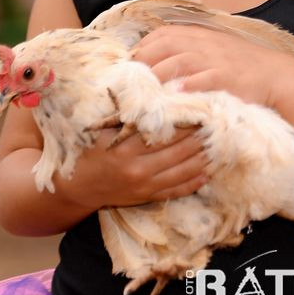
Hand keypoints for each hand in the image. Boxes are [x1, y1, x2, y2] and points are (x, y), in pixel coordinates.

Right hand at [58, 126, 209, 208]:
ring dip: (201, 159)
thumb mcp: (103, 130)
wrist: (76, 186)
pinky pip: (175, 190)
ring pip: (182, 171)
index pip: (164, 132)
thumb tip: (153, 97)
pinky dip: (194, 182)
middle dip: (199, 138)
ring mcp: (144, 185)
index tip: (200, 111)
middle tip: (215, 126)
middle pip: (178, 151)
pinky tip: (207, 173)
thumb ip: (126, 116)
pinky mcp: (146, 197)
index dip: (185, 122)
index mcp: (126, 147)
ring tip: (217, 146)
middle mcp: (137, 168)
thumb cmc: (89, 150)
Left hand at [130, 25, 293, 108]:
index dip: (143, 47)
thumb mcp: (214, 51)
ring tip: (145, 89)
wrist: (275, 75)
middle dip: (144, 60)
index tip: (130, 64)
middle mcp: (206, 44)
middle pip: (167, 45)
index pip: (164, 34)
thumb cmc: (240, 66)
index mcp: (201, 35)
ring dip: (161, 73)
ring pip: (182, 60)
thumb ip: (189, 51)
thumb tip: (157, 61)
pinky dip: (191, 84)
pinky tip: (177, 93)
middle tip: (129, 79)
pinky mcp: (229, 77)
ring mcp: (217, 60)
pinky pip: (207, 78)